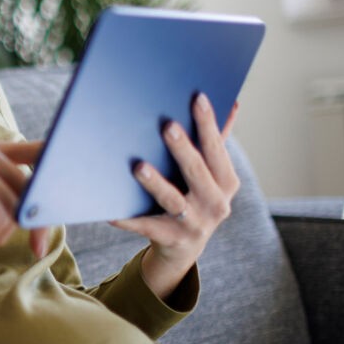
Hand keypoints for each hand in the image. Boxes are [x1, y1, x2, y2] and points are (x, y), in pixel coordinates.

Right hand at [0, 140, 46, 286]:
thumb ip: (6, 189)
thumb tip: (49, 206)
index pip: (39, 152)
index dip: (58, 172)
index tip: (73, 198)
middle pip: (34, 190)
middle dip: (37, 224)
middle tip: (36, 248)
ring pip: (17, 209)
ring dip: (2, 233)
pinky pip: (2, 220)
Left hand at [110, 94, 240, 299]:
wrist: (184, 245)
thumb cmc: (196, 197)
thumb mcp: (212, 174)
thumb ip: (217, 141)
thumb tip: (232, 102)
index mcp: (226, 183)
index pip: (217, 149)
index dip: (209, 124)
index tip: (198, 98)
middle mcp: (215, 204)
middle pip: (197, 172)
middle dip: (183, 150)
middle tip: (168, 126)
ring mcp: (192, 223)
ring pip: (173, 201)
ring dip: (156, 184)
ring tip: (139, 167)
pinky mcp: (169, 238)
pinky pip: (145, 225)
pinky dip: (128, 218)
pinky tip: (111, 209)